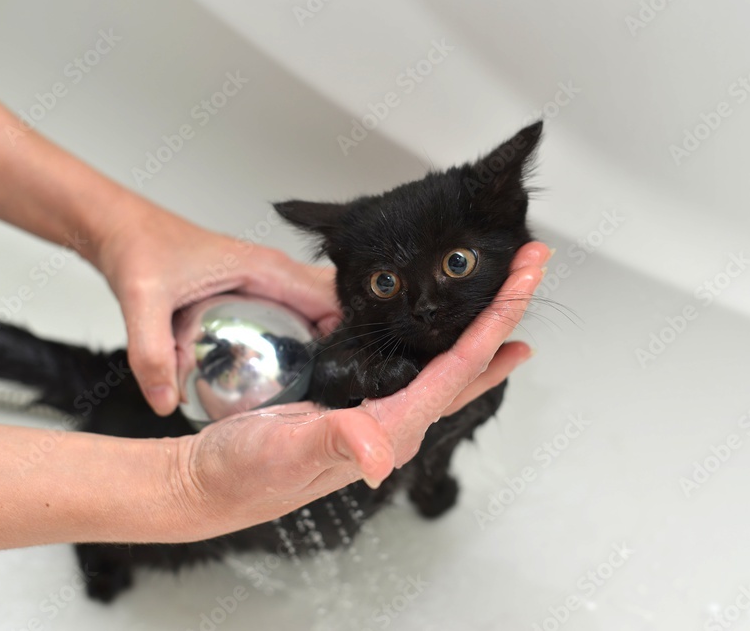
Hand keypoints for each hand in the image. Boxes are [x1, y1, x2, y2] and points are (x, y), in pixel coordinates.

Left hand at [93, 206, 340, 415]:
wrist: (121, 226)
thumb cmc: (137, 248)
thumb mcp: (142, 302)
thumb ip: (152, 353)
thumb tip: (165, 402)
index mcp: (265, 267)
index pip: (330, 299)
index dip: (346, 336)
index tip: (343, 375)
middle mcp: (273, 270)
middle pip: (330, 306)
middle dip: (341, 343)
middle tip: (334, 385)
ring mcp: (265, 278)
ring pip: (312, 309)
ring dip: (322, 341)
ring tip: (317, 384)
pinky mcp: (252, 287)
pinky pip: (289, 313)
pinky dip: (295, 337)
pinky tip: (282, 370)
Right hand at [170, 242, 548, 537]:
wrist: (214, 483)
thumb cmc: (243, 471)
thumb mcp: (283, 453)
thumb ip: (334, 443)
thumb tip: (378, 453)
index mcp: (392, 427)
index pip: (460, 366)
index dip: (496, 321)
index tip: (523, 280)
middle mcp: (400, 422)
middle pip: (472, 361)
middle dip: (506, 312)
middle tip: (535, 264)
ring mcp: (386, 414)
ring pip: (455, 366)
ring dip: (488, 326)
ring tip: (514, 295)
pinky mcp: (367, 406)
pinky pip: (425, 373)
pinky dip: (452, 348)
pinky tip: (462, 339)